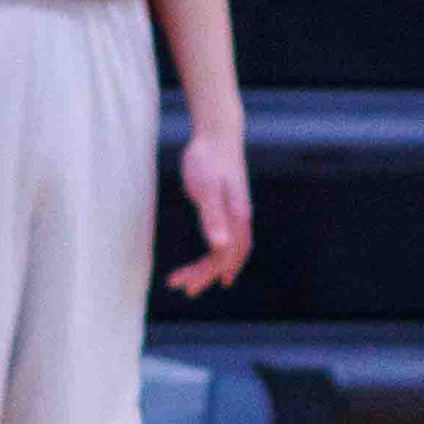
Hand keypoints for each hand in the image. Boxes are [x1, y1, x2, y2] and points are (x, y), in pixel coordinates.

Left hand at [168, 127, 251, 293]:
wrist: (218, 134)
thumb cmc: (209, 159)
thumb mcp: (206, 188)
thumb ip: (213, 217)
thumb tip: (219, 246)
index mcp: (236, 217)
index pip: (224, 255)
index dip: (206, 273)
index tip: (186, 286)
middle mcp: (240, 219)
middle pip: (227, 257)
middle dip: (206, 275)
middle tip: (184, 289)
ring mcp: (235, 214)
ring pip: (228, 250)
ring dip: (210, 267)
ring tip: (190, 282)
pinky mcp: (228, 209)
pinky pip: (227, 240)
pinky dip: (218, 254)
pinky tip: (210, 257)